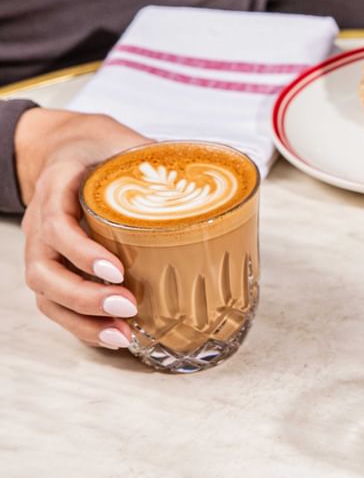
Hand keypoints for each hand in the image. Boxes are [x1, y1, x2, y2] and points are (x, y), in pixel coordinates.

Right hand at [17, 109, 151, 349]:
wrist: (70, 149)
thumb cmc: (99, 149)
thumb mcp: (124, 142)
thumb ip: (158, 160)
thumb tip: (207, 180)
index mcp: (57, 185)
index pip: (57, 223)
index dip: (82, 251)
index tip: (115, 269)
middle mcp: (41, 221)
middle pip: (43, 271)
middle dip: (84, 296)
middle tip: (127, 306)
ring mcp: (42, 248)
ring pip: (47, 294)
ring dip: (83, 320)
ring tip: (123, 335)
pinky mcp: (54, 268)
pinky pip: (56, 303)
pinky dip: (83, 325)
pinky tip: (115, 334)